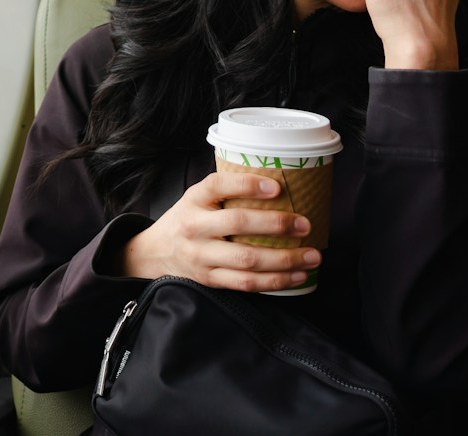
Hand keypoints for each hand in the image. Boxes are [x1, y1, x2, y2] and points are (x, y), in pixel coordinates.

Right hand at [119, 172, 319, 290]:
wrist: (155, 253)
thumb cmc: (187, 220)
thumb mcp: (197, 199)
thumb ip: (226, 193)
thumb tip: (280, 187)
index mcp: (193, 199)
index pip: (218, 185)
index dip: (247, 185)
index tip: (277, 187)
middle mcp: (194, 226)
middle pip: (237, 224)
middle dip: (276, 224)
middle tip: (305, 225)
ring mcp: (201, 255)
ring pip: (247, 259)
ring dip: (285, 259)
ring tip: (312, 256)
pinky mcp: (210, 279)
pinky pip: (246, 283)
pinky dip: (275, 281)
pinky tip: (297, 276)